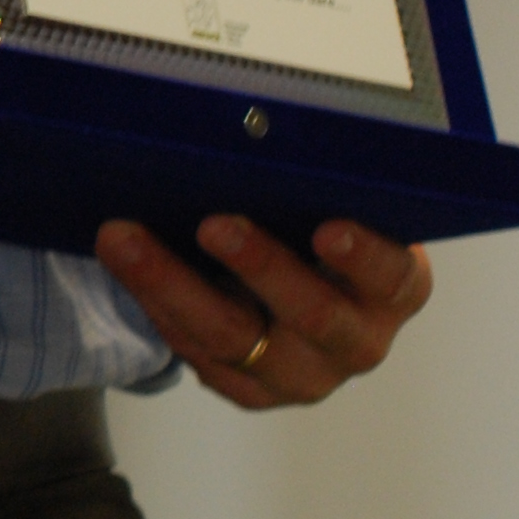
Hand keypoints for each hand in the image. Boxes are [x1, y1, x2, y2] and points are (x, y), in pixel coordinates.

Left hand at [92, 211, 431, 409]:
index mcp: (394, 287)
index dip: (362, 256)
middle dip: (259, 266)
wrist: (293, 287)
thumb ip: (314, 186)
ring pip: (232, 336)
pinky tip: (125, 264)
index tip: (328, 231)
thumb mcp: (332, 208)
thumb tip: (251, 128)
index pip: (391, 274)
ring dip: (172, 284)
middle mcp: (357, 339)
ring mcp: (303, 373)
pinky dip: (154, 303)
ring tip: (128, 240)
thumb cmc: (317, 229)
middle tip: (214, 224)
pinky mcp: (249, 390)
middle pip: (310, 314)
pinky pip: (195, 352)